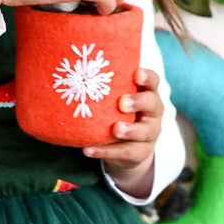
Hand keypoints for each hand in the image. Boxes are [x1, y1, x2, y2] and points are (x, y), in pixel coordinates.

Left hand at [84, 68, 162, 198]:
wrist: (128, 148)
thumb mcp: (117, 100)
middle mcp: (153, 113)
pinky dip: (106, 151)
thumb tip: (71, 69)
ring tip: (115, 129)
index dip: (147, 77)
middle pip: (153, 104)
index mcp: (148, 94)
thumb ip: (106, 88)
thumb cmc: (119, 114)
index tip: (136, 74)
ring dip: (129, 130)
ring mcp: (149, 134)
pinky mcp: (141, 153)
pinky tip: (88, 150)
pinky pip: (125, 152)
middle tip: (122, 102)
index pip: (153, 82)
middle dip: (138, 102)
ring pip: (143, 132)